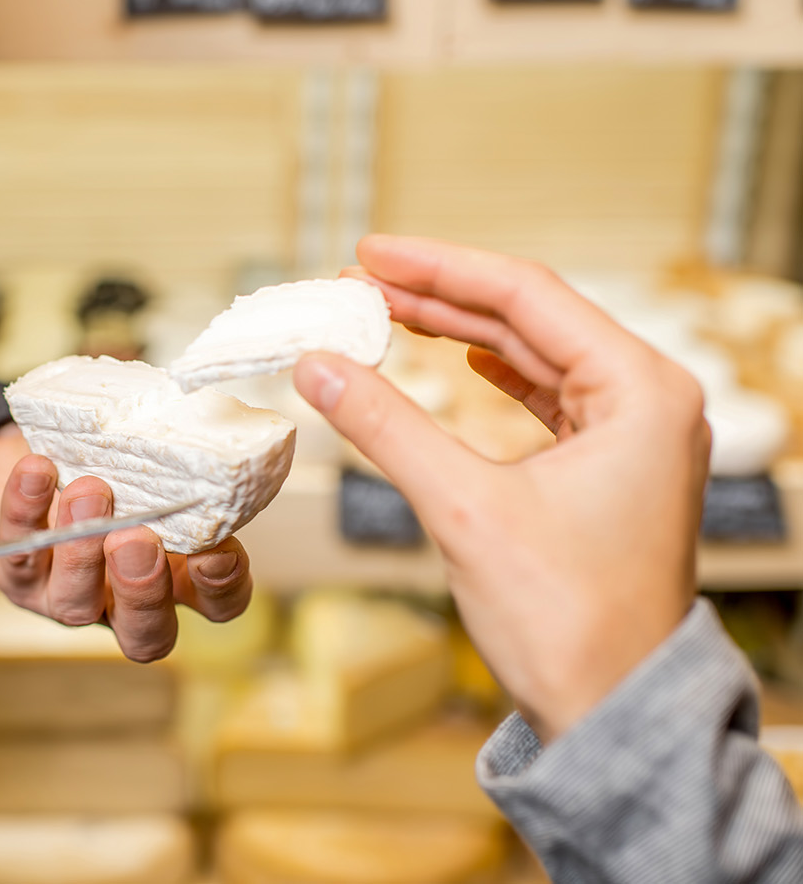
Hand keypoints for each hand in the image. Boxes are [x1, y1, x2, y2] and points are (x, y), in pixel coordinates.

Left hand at [0, 424, 251, 662]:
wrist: (32, 464)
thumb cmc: (106, 471)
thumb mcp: (148, 473)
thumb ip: (174, 476)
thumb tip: (200, 444)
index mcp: (173, 579)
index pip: (216, 604)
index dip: (222, 587)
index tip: (216, 550)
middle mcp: (120, 601)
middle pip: (144, 633)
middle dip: (142, 589)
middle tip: (137, 539)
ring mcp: (63, 596)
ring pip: (74, 601)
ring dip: (81, 550)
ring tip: (89, 492)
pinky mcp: (14, 572)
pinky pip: (17, 550)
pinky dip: (26, 508)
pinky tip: (37, 472)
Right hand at [294, 236, 708, 742]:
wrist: (610, 714)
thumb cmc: (567, 621)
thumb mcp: (463, 508)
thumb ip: (386, 426)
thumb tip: (317, 367)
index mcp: (641, 391)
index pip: (527, 294)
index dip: (438, 267)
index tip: (369, 253)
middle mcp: (649, 401)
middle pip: (529, 318)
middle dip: (440, 299)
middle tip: (360, 283)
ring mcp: (634, 436)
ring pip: (534, 356)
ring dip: (459, 335)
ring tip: (387, 313)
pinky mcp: (609, 470)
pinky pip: (545, 398)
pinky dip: (493, 376)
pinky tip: (460, 362)